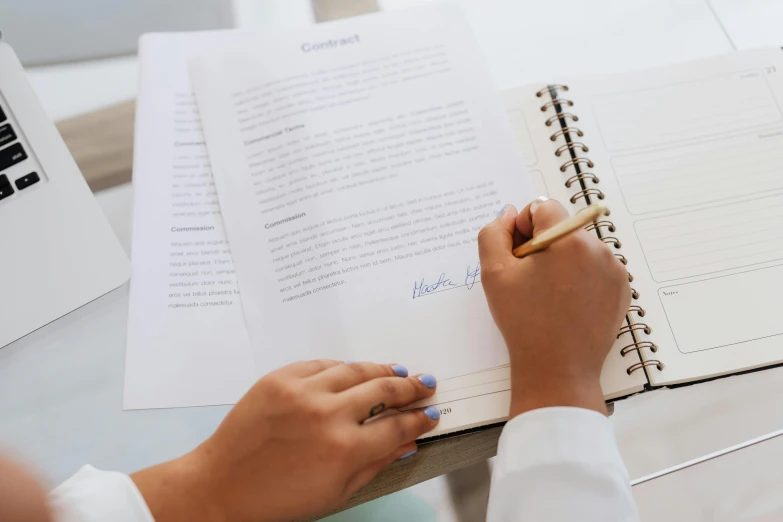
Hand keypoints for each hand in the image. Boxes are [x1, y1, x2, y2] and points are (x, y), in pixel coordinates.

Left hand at [132, 361, 439, 521]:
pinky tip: (354, 370)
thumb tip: (407, 443)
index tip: (430, 414)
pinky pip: (321, 363)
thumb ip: (376, 464)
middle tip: (423, 385)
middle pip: (383, 389)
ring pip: (355, 369)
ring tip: (397, 372)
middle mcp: (327, 415)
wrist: (221, 486)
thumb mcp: (336, 492)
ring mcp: (302, 392)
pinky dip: (341, 367)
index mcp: (345, 450)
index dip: (419, 419)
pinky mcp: (279, 378)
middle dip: (409, 388)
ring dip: (381, 369)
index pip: (398, 426)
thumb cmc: (275, 499)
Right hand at [478, 198, 629, 417]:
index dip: (523, 229)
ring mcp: (614, 268)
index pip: (542, 207)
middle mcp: (598, 247)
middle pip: (561, 227)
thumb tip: (510, 214)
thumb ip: (493, 233)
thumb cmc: (524, 322)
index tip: (518, 258)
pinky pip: (595, 267)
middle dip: (543, 246)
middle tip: (529, 281)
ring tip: (548, 296)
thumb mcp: (493, 274)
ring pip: (578, 247)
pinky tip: (566, 303)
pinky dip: (579, 277)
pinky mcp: (622, 288)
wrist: (558, 370)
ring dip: (561, 261)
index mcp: (567, 239)